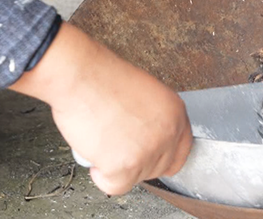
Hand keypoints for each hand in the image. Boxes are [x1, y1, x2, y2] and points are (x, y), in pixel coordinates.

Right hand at [10, 22, 192, 194]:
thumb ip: (153, 118)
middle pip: (160, 168)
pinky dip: (102, 177)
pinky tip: (96, 156)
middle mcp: (168, 132)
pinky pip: (116, 186)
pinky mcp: (126, 165)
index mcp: (176, 111)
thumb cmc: (102, 79)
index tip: (148, 157)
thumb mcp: (143, 93)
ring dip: (117, 167)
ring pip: (137, 178)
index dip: (162, 157)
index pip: (182, 150)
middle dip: (137, 163)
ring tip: (102, 141)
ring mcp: (149, 150)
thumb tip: (146, 138)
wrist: (81, 76)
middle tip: (116, 147)